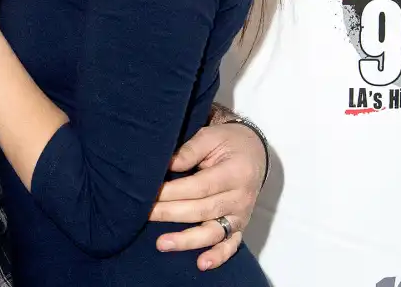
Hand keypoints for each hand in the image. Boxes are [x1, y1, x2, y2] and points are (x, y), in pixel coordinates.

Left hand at [149, 123, 264, 270]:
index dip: (174, 192)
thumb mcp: (211, 136)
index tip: (150, 193)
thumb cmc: (228, 141)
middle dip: (171, 213)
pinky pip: (231, 245)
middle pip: (202, 210)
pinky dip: (218, 256)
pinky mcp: (240, 225)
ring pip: (213, 232)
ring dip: (187, 240)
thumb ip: (189, 151)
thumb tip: (167, 165)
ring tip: (162, 244)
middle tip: (145, 214)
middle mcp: (240, 198)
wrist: (254, 151)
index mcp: (234, 173)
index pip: (199, 187)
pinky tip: (201, 263)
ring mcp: (240, 215)